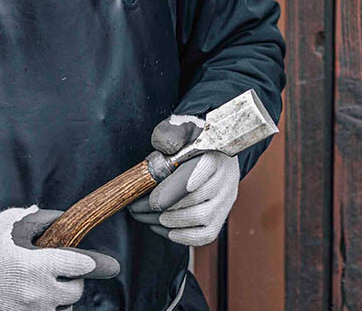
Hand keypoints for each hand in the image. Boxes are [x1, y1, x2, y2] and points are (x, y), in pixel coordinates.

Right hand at [0, 204, 119, 310]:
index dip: (94, 263)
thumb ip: (36, 218)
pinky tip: (39, 299)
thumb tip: (57, 218)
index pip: (79, 265)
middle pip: (75, 291)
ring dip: (61, 299)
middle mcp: (38, 292)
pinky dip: (48, 309)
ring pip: (63, 309)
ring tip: (46, 285)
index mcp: (37, 264)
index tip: (106, 264)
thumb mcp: (9, 222)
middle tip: (64, 271)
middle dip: (73, 279)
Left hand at [127, 114, 239, 246]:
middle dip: (160, 209)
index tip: (148, 197)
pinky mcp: (221, 218)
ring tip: (143, 215)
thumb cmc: (191, 137)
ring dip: (167, 222)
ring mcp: (225, 201)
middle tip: (136, 207)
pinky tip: (160, 226)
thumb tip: (164, 148)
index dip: (168, 192)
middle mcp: (225, 181)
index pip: (193, 180)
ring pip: (199, 221)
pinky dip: (180, 235)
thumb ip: (169, 133)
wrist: (210, 146)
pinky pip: (203, 236)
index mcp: (213, 157)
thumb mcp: (179, 125)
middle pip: (194, 203)